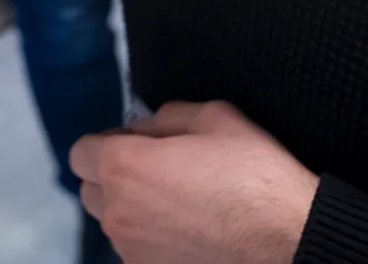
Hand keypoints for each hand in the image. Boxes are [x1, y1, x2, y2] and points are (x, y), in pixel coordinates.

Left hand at [70, 102, 317, 263]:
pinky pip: (136, 248)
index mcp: (124, 167)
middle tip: (157, 170)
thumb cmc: (253, 175)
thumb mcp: (212, 117)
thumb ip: (163, 118)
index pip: (81, 152)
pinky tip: (187, 228)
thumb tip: (143, 128)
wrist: (287, 239)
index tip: (136, 143)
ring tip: (177, 202)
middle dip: (114, 176)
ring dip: (132, 208)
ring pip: (113, 222)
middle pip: (91, 189)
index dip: (108, 143)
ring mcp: (132, 250)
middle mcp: (117, 212)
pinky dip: (150, 237)